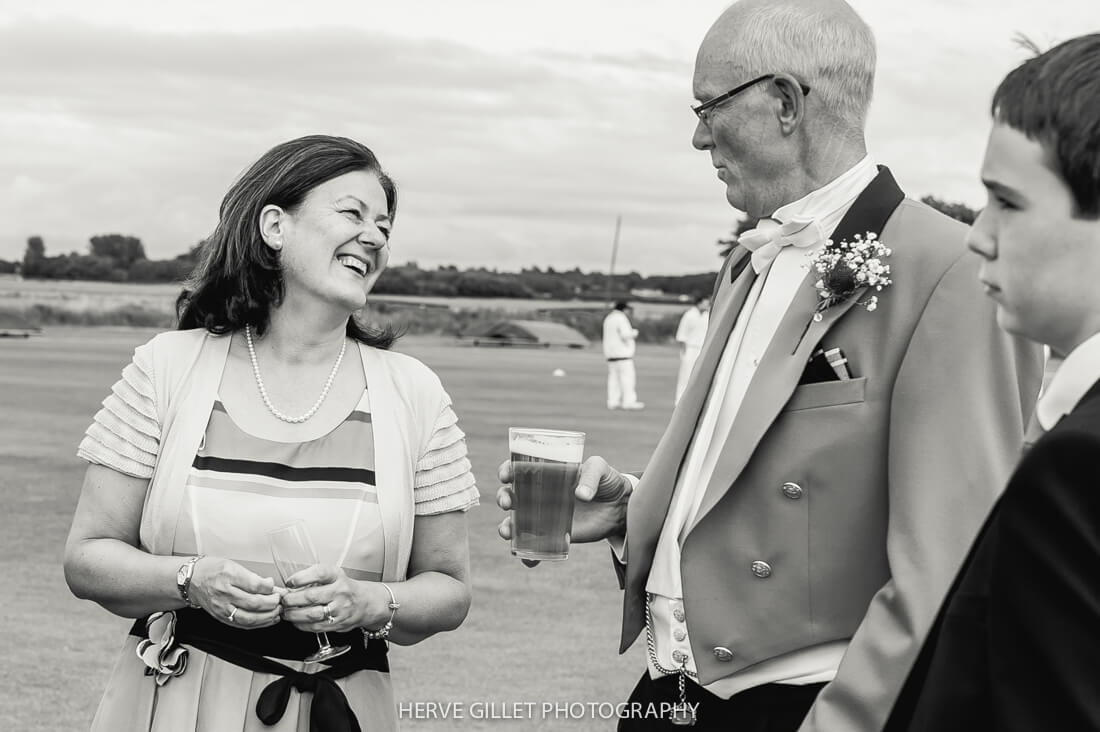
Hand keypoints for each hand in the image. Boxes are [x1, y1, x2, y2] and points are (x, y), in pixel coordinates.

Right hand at [188, 557, 284, 628]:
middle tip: (280, 600)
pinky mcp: (222, 618)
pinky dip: (258, 624)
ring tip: (277, 612)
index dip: (270, 588)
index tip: (276, 587)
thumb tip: (271, 585)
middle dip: (272, 603)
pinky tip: (267, 620)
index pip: (255, 585)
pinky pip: (242, 625)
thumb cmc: (212, 570)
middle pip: (254, 603)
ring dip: (267, 617)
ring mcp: (222, 608)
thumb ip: (253, 576)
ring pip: (249, 618)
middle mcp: (225, 593)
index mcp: (229, 576)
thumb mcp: (233, 565)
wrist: (191, 581)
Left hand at [280, 565, 386, 633]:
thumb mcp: (333, 575)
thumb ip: (314, 578)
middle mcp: (340, 591)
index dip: (301, 578)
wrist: (366, 602)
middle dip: (292, 599)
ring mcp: (340, 609)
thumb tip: (290, 586)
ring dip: (294, 615)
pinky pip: (316, 626)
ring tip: (287, 612)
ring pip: (312, 614)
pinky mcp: (338, 623)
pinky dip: (302, 625)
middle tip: (284, 600)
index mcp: (337, 576)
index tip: (290, 582)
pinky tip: (297, 621)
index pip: (319, 573)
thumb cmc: (345, 588)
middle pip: (312, 595)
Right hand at [496, 455, 631, 565]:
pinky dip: (527, 556)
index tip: (506, 476)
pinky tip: (528, 560)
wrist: (620, 508)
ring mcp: (545, 516)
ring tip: (507, 532)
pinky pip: (535, 546)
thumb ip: (591, 476)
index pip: (519, 469)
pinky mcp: (554, 535)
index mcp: (546, 473)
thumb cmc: (607, 480)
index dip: (507, 471)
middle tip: (507, 503)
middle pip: (511, 495)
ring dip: (506, 527)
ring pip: (516, 522)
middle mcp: (540, 494)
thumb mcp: (601, 469)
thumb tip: (580, 495)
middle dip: (503, 498)